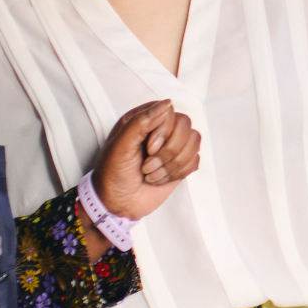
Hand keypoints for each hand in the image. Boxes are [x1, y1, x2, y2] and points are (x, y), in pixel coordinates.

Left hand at [83, 100, 199, 260]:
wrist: (117, 204)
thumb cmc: (112, 174)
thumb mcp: (120, 146)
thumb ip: (141, 122)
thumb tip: (167, 103)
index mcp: (143, 120)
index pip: (170, 112)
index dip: (164, 131)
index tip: (149, 149)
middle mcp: (160, 130)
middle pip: (185, 126)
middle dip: (169, 151)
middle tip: (148, 165)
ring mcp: (172, 147)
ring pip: (193, 143)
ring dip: (172, 164)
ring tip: (151, 174)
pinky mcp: (181, 164)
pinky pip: (195, 160)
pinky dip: (178, 172)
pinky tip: (161, 179)